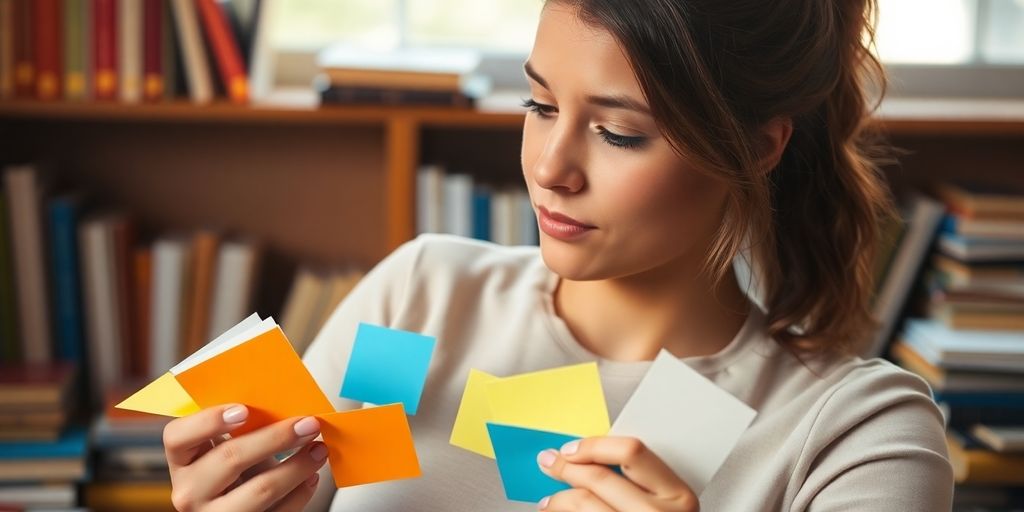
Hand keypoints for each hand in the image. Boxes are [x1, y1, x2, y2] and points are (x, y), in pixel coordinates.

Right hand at [163, 404, 328, 510]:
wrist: (235, 510)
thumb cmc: (234, 471)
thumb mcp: (228, 448)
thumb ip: (244, 429)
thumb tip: (288, 405)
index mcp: (182, 460)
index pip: (177, 436)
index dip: (209, 421)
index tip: (244, 410)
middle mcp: (190, 491)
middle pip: (230, 458)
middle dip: (276, 438)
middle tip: (308, 425)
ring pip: (259, 491)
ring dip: (296, 467)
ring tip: (318, 450)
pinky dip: (300, 494)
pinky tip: (311, 478)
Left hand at [536, 436, 698, 511]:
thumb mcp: (665, 504)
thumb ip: (638, 482)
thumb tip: (586, 459)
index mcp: (677, 495)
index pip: (630, 452)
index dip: (594, 446)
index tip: (571, 449)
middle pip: (599, 479)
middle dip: (566, 468)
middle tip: (549, 463)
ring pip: (583, 503)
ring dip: (558, 499)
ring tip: (548, 501)